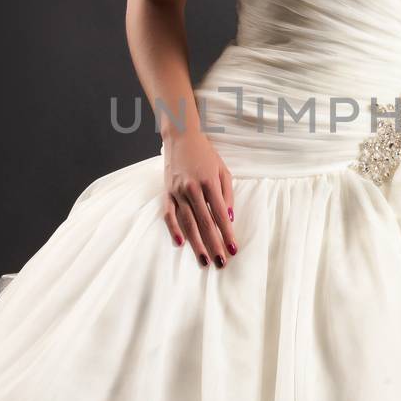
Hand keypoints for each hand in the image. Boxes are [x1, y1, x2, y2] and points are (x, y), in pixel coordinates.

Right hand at [162, 129, 236, 267]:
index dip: (227, 233)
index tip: (233, 249)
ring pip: (188, 222)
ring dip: (197, 243)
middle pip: (205, 222)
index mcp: (209, 182)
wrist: (181, 138)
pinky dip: (174, 229)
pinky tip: (180, 244)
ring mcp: (177, 191)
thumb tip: (229, 218)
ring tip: (204, 260)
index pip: (220, 214)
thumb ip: (227, 194)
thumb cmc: (206, 155)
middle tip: (221, 262)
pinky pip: (169, 214)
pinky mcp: (167, 193)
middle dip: (214, 244)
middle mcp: (192, 188)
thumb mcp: (223, 170)